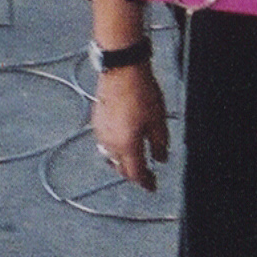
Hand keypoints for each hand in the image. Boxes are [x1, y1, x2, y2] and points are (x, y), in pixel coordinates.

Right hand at [94, 65, 169, 191]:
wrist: (122, 70)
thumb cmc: (141, 92)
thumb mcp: (159, 121)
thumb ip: (160, 144)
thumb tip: (160, 158)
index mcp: (127, 146)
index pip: (136, 174)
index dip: (146, 183)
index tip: (152, 186)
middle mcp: (110, 143)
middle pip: (121, 169)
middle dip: (134, 174)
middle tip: (146, 174)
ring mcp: (101, 133)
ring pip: (111, 158)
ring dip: (123, 163)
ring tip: (134, 160)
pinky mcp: (96, 122)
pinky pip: (105, 144)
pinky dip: (115, 149)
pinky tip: (123, 143)